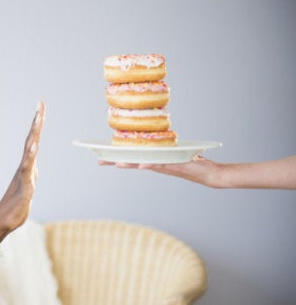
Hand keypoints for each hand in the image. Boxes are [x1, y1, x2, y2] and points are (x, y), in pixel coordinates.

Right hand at [0, 101, 44, 242]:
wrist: (2, 223)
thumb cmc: (15, 208)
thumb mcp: (28, 190)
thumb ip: (30, 178)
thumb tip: (32, 169)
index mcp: (26, 167)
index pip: (33, 142)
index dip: (37, 126)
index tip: (40, 109)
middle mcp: (24, 168)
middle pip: (31, 140)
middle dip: (36, 122)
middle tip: (40, 104)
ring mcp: (23, 176)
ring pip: (29, 151)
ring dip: (34, 134)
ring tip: (38, 119)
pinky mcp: (24, 187)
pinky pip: (27, 169)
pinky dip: (31, 156)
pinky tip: (34, 146)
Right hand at [99, 156, 222, 187]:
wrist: (210, 174)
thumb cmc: (194, 163)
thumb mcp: (176, 154)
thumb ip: (165, 149)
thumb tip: (155, 137)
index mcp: (155, 161)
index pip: (133, 159)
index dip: (117, 158)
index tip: (102, 156)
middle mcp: (157, 165)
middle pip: (133, 163)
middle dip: (116, 161)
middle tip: (100, 161)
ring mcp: (165, 166)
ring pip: (143, 164)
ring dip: (130, 164)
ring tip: (117, 163)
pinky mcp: (175, 166)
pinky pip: (160, 165)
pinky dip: (150, 164)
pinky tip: (142, 164)